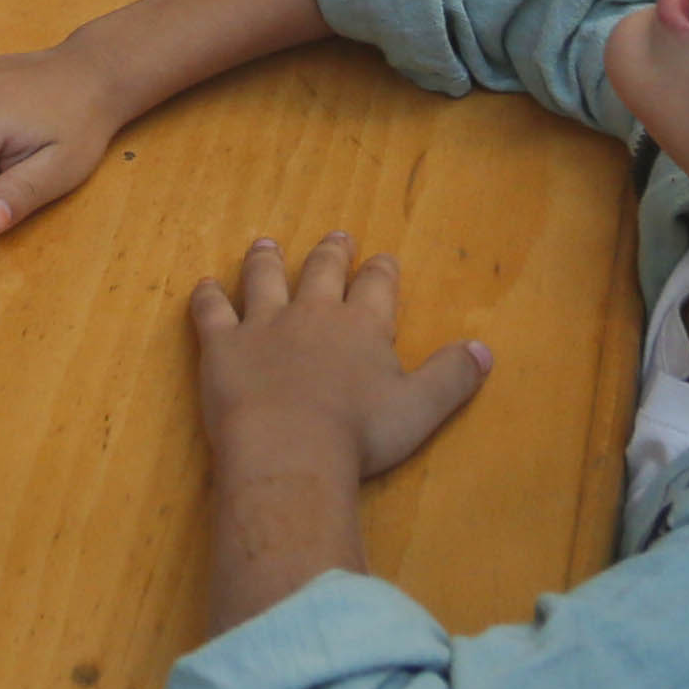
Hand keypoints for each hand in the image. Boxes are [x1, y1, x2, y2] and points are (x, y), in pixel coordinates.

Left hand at [191, 233, 487, 620]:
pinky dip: (207, 298)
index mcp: (363, 324)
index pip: (377, 285)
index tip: (383, 258)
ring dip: (267, 260)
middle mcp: (313, 312)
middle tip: (336, 238)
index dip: (381, 271)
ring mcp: (263, 324)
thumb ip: (452, 376)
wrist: (288, 450)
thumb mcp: (420, 409)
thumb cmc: (359, 435)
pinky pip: (210, 312)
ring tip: (267, 244)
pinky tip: (204, 287)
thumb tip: (485, 349)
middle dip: (331, 253)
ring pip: (264, 279)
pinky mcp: (222, 345)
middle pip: (323, 271)